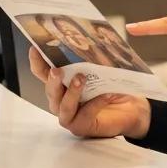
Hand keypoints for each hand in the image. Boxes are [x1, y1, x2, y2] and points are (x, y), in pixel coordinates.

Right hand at [28, 47, 150, 139]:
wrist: (131, 108)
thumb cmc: (112, 86)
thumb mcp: (100, 70)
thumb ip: (89, 60)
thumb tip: (87, 40)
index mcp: (61, 84)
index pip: (42, 73)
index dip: (37, 62)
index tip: (35, 48)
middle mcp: (60, 101)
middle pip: (50, 91)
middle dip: (52, 80)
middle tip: (57, 70)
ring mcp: (70, 116)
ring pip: (63, 106)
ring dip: (71, 93)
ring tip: (80, 79)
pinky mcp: (82, 127)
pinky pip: (84, 115)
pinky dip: (95, 103)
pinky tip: (106, 94)